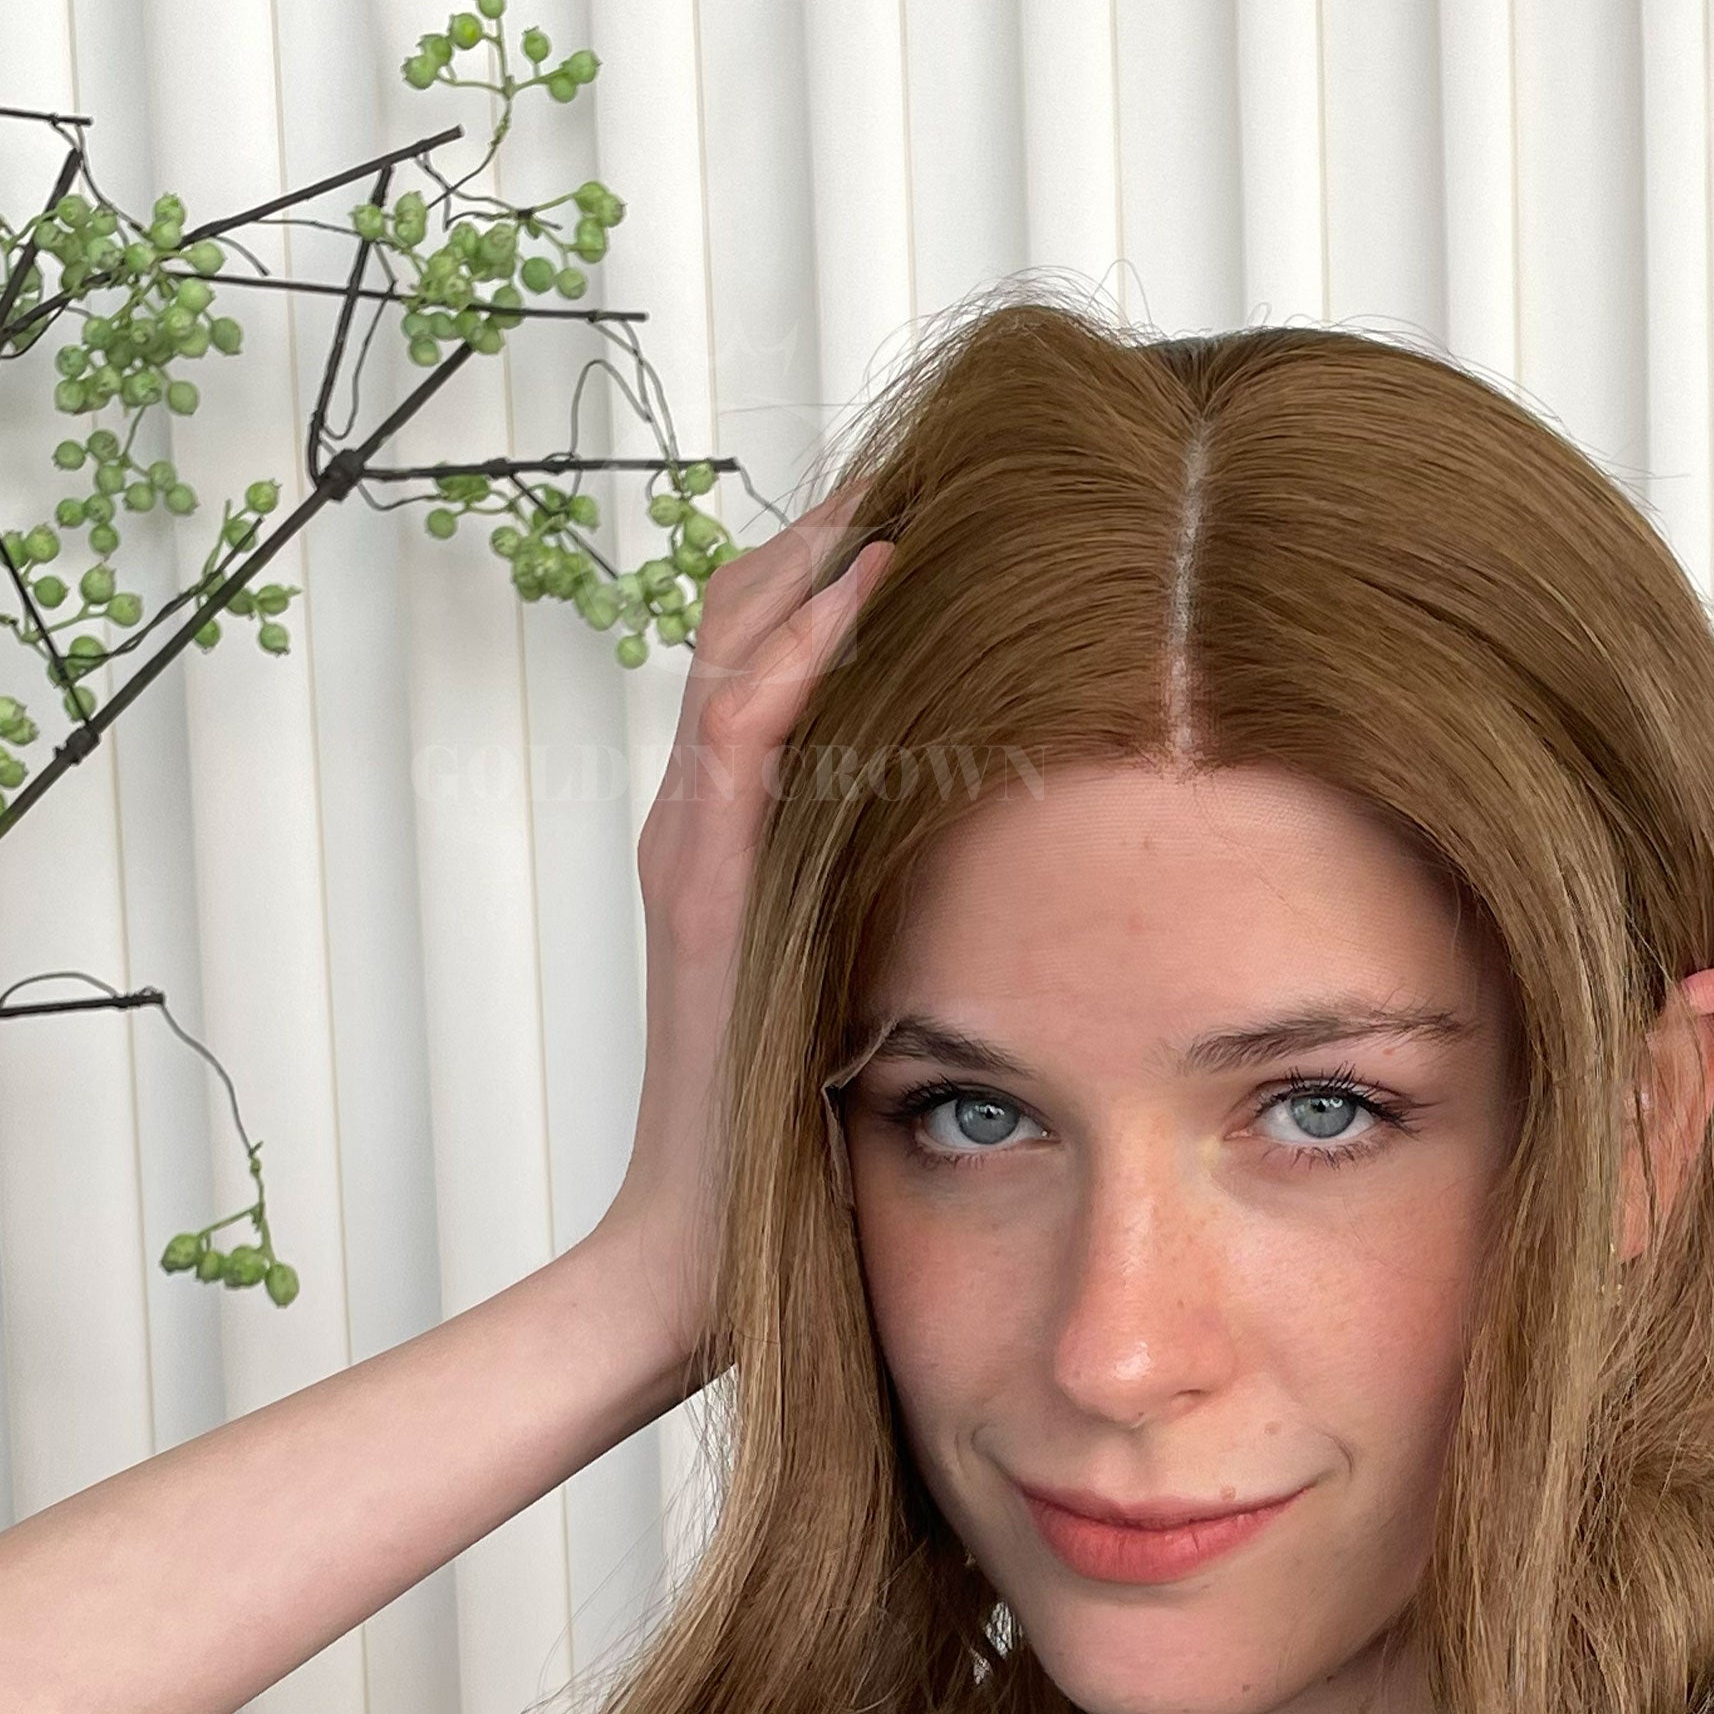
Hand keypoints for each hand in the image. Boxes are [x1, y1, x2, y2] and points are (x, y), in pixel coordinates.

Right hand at [599, 482, 895, 1382]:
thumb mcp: (870, 987)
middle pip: (752, 612)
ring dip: (823, 555)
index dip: (850, 565)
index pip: (781, 648)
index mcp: (739, 835)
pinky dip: (802, 648)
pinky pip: (741, 731)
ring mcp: (693, 847)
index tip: (956, 506)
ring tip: (916, 478)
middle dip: (841, 527)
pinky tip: (874, 586)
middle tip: (946, 456)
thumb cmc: (796, 1146)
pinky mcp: (703, 887)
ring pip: (739, 644)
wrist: (701, 1257)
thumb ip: (911, 903)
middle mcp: (702, 820)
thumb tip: (1020, 847)